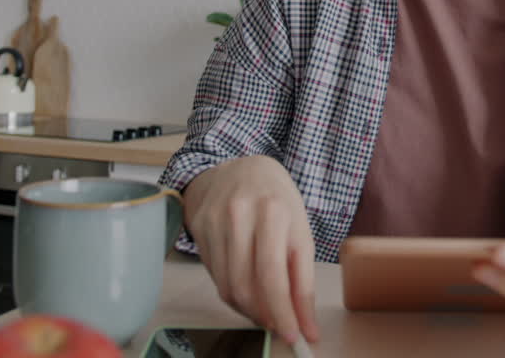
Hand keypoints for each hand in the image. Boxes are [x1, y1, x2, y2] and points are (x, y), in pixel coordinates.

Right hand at [181, 155, 320, 346]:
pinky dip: (234, 295)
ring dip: (250, 310)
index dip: (286, 312)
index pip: (276, 275)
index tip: (298, 336)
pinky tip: (247, 292)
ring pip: (229, 286)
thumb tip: (305, 323)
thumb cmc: (277, 201)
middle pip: (249, 285)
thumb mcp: (299, 229)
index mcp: (275, 211)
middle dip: (268, 317)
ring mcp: (216, 221)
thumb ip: (301, 276)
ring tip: (266, 312)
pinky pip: (215, 277)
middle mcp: (242, 214)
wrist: (241, 168)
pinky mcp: (200, 229)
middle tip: (282, 329)